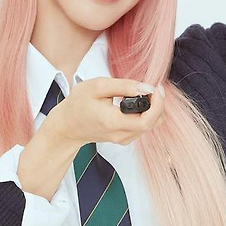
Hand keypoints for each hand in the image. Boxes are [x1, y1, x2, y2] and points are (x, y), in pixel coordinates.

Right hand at [47, 77, 165, 146]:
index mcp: (113, 122)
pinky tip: (138, 102)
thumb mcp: (97, 86)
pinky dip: (146, 114)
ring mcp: (123, 139)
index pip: (147, 120)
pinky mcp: (124, 138)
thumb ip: (124, 86)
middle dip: (158, 104)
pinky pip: (143, 127)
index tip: (156, 88)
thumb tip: (147, 88)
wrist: (67, 125)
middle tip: (152, 88)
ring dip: (153, 109)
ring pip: (150, 126)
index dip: (157, 104)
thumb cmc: (79, 104)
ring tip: (144, 93)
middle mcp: (120, 135)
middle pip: (152, 123)